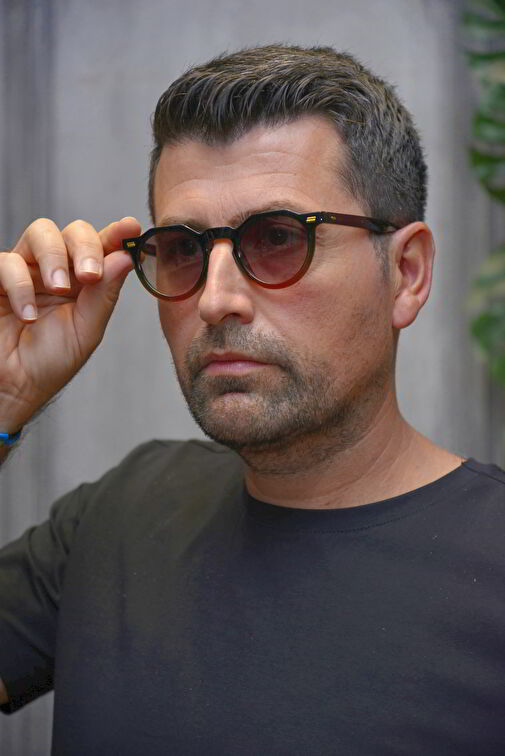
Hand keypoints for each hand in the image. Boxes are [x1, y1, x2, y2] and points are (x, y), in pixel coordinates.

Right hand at [0, 216, 140, 431]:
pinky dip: (20, 286)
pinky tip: (28, 315)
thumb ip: (104, 294)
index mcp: (83, 281)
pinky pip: (7, 262)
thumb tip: (126, 257)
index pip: (102, 248)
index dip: (117, 234)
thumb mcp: (85, 331)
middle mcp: (55, 269)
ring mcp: (25, 270)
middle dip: (86, 246)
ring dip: (55, 257)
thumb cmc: (47, 363)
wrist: (11, 388)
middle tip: (90, 274)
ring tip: (59, 290)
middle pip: (73, 231)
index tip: (131, 227)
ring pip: (41, 232)